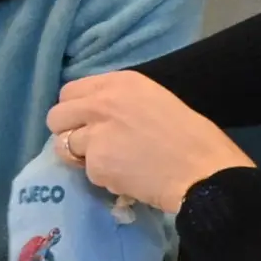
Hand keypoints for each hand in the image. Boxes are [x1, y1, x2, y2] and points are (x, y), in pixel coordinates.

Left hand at [43, 73, 253, 214]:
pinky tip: (127, 178)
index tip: (87, 124)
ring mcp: (96, 133)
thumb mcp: (154, 101)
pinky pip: (86, 173)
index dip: (75, 111)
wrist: (203, 171)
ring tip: (109, 164)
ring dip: (81, 158)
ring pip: (62, 146)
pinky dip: (102, 179)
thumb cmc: (192, 138)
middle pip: (56, 116)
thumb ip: (120, 103)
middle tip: (88, 147)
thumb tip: (95, 117)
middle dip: (67, 133)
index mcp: (120, 82)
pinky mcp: (96, 163)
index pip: (71, 91)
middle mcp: (102, 102)